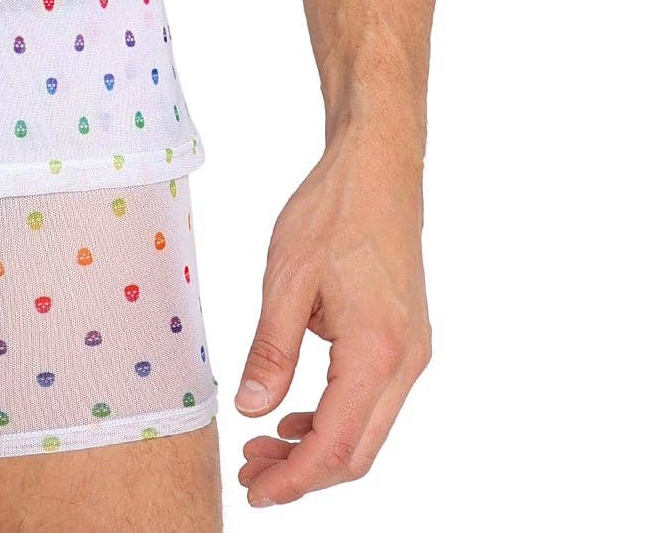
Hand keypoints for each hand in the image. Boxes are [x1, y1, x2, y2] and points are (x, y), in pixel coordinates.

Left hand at [233, 136, 430, 506]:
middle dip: (303, 473)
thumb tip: (251, 410)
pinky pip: (372, 400)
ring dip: (317, 448)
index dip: (295, 480)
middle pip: (358, 451)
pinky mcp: (406, 340)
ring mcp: (412, 354)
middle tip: (249, 474)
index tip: (255, 493)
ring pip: (367, 429)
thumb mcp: (286, 278)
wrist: (379, 167)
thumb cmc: (333, 212)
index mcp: (377, 353)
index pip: (337, 446)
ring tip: (260, 446)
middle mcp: (406, 364)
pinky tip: (293, 414)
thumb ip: (271, 350)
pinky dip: (334, 418)